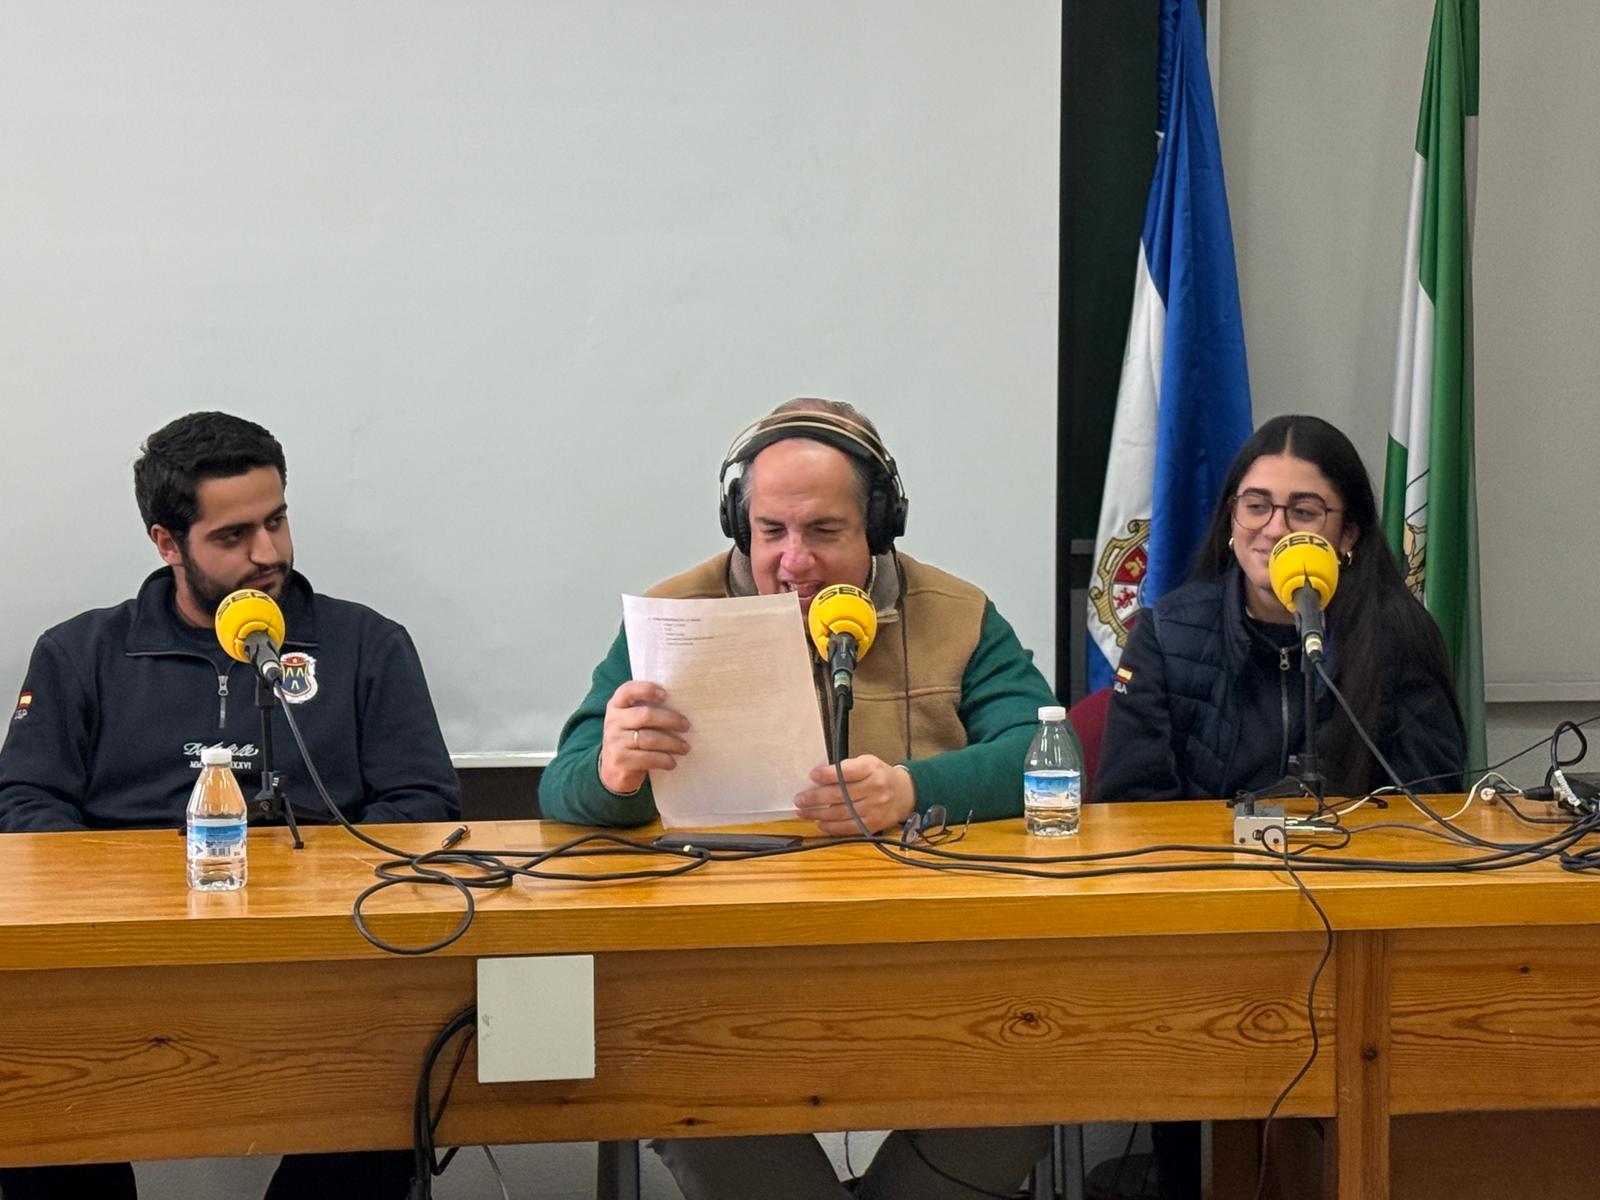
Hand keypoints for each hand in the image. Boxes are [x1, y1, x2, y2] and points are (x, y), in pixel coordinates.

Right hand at [598, 680, 689, 795]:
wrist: (612, 769)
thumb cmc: (630, 738)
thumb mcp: (631, 720)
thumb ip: (646, 709)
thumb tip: (681, 705)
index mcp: (616, 705)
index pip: (628, 690)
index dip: (647, 690)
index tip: (666, 695)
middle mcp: (612, 721)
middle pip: (645, 715)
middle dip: (670, 720)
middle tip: (686, 726)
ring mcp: (614, 742)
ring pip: (649, 739)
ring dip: (672, 743)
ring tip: (684, 747)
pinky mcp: (620, 761)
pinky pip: (648, 758)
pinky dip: (664, 760)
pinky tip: (672, 762)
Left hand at [795, 754, 915, 834]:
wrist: (905, 792)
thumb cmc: (880, 775)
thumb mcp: (867, 763)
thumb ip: (846, 768)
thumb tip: (819, 778)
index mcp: (871, 768)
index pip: (846, 772)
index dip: (827, 774)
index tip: (811, 775)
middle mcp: (875, 788)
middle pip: (840, 794)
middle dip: (816, 798)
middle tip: (799, 799)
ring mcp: (875, 808)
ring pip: (841, 813)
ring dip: (818, 814)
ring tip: (803, 812)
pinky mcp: (874, 824)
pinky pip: (849, 828)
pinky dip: (832, 827)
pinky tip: (819, 823)